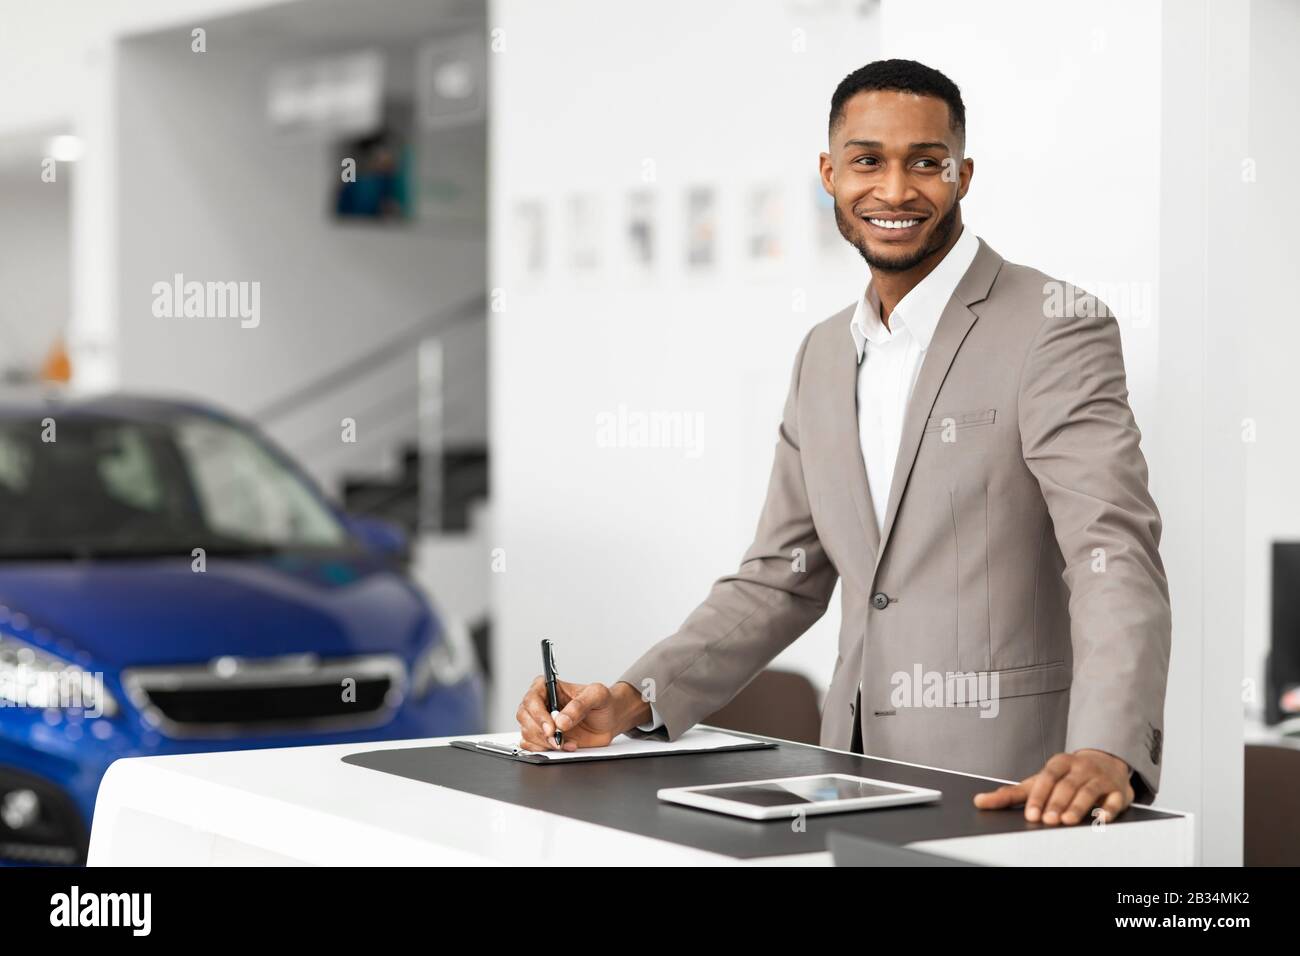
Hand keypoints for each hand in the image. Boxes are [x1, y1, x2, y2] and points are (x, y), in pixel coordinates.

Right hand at [515, 678, 646, 751]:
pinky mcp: (544, 737)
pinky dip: (546, 750)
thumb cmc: (603, 702)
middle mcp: (541, 704)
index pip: (531, 699)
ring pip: (527, 733)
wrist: (610, 720)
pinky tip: (565, 746)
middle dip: (540, 732)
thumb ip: (580, 705)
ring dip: (545, 743)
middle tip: (558, 740)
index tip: (552, 728)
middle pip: (524, 717)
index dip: (538, 715)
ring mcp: (541, 722)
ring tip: (568, 742)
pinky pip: (531, 746)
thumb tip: (561, 721)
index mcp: (549, 687)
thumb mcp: (597, 696)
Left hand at [972, 749, 1133, 825]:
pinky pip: (1115, 799)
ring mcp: (1100, 778)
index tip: (1032, 813)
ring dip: (1078, 806)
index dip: (1039, 795)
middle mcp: (1080, 768)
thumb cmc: (1065, 777)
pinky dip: (1108, 809)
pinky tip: (1101, 818)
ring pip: (1089, 791)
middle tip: (1048, 820)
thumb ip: (1011, 794)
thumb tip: (979, 802)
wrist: (1105, 762)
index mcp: (1059, 763)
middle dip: (1056, 803)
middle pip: (1067, 785)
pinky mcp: (1118, 791)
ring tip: (1067, 821)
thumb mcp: (1038, 781)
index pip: (1047, 777)